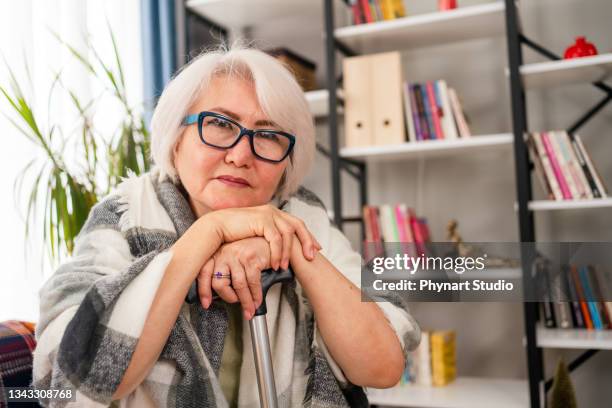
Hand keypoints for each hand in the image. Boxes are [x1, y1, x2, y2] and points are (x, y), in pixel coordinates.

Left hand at [197, 237, 270, 319]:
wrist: (267, 239)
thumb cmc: (250, 250)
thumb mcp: (232, 257)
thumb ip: (224, 271)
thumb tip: (223, 294)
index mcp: (217, 254)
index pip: (204, 273)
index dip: (203, 291)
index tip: (206, 303)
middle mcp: (225, 253)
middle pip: (219, 283)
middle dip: (229, 299)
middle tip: (236, 304)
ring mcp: (238, 255)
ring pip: (238, 286)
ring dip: (246, 301)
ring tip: (250, 308)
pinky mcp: (252, 258)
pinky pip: (252, 282)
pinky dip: (256, 295)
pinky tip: (257, 300)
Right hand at [204, 204, 320, 269]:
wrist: (216, 227)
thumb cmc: (233, 233)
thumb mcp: (255, 235)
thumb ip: (268, 238)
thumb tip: (279, 250)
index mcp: (273, 213)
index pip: (296, 223)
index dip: (308, 236)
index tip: (316, 249)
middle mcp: (273, 211)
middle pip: (298, 225)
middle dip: (307, 241)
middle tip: (311, 257)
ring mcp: (268, 213)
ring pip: (288, 233)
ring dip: (289, 252)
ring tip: (285, 267)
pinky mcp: (262, 219)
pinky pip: (276, 238)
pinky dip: (278, 252)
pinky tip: (275, 263)